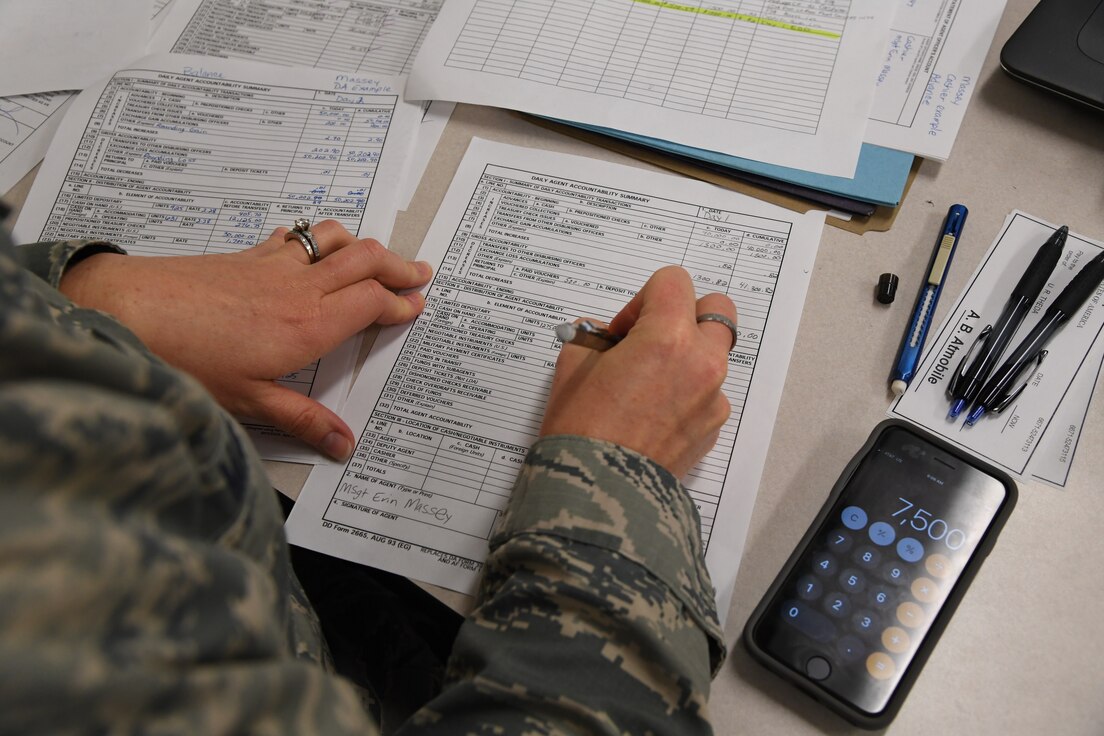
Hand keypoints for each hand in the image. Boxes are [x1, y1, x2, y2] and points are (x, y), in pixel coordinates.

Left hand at [59, 220, 431, 460]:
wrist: (129, 308)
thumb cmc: (187, 357)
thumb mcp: (248, 401)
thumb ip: (303, 420)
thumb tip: (343, 444)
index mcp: (310, 325)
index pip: (372, 303)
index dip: (400, 303)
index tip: (416, 307)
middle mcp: (300, 288)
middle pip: (365, 261)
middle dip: (398, 266)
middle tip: (419, 273)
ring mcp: (273, 265)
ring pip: (335, 240)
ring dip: (363, 246)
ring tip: (377, 256)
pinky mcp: (247, 255)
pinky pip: (296, 238)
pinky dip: (317, 240)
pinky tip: (311, 248)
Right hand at [539, 266, 736, 476]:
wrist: (599, 494)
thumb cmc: (581, 431)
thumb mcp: (572, 368)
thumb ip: (593, 338)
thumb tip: (604, 336)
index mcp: (666, 337)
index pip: (673, 282)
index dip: (642, 299)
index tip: (622, 330)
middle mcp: (701, 362)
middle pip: (716, 309)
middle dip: (684, 315)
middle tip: (649, 340)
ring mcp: (712, 397)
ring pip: (714, 353)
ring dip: (687, 355)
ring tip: (647, 383)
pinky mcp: (713, 427)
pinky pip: (709, 392)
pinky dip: (687, 393)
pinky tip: (652, 414)